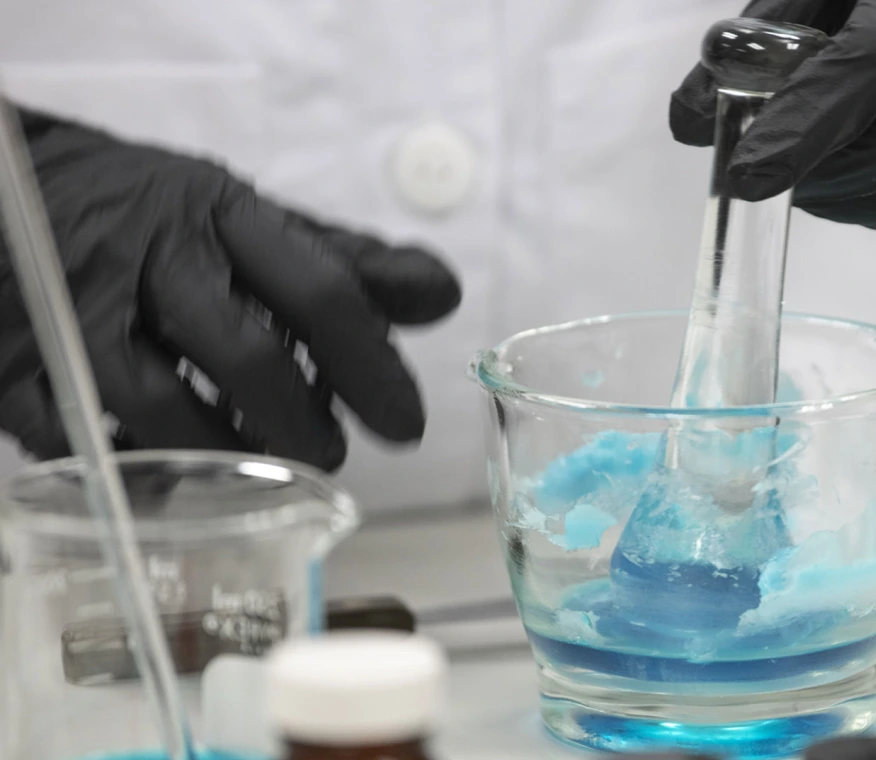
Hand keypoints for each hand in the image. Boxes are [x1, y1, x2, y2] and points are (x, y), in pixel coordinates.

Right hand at [0, 107, 459, 469]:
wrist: (26, 189)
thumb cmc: (166, 219)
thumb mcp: (259, 222)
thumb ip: (349, 263)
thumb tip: (443, 296)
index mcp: (225, 217)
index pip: (320, 290)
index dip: (372, 366)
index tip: (406, 425)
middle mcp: (154, 261)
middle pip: (244, 354)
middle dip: (300, 421)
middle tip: (330, 454)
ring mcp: (80, 314)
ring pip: (161, 406)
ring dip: (226, 454)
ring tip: (260, 465)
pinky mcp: (23, 368)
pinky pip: (82, 440)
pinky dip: (139, 471)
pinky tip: (177, 475)